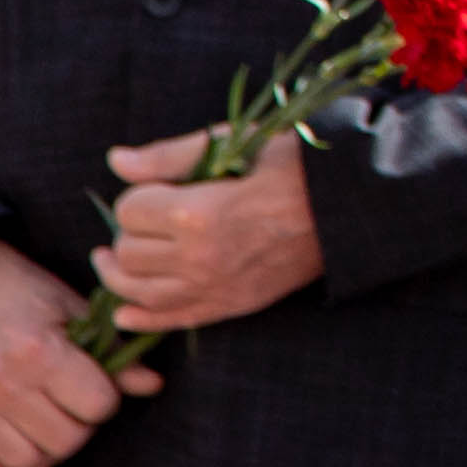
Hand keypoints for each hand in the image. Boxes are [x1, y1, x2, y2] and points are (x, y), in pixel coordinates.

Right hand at [0, 236, 143, 466]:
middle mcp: (3, 384)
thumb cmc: (18, 291)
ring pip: (28, 461)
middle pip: (66, 440)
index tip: (97, 387)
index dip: (106, 399)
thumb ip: (111, 350)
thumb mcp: (70, 307)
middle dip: (81, 428)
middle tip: (74, 408)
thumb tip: (153, 385)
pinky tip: (29, 457)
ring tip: (51, 428)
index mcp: (39, 351)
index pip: (97, 405)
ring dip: (49, 452)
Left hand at [97, 132, 322, 331]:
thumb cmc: (296, 165)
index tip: (160, 185)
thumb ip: (170, 155)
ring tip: (114, 258)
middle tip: (149, 216)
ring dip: (120, 275)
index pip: (130, 210)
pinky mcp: (231, 305)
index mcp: (197, 213)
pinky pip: (172, 321)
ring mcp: (215, 288)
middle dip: (130, 231)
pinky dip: (141, 320)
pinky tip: (124, 313)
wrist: (351, 207)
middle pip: (128, 252)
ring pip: (138, 292)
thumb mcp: (236, 145)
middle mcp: (199, 258)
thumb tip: (116, 162)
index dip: (138, 194)